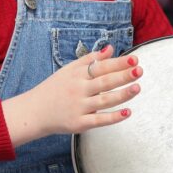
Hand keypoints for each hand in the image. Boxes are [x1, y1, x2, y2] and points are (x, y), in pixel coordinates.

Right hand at [2, 46, 141, 147]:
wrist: (33, 111)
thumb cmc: (54, 89)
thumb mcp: (69, 70)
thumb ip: (90, 59)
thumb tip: (110, 48)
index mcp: (77, 75)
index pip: (101, 67)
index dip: (118, 63)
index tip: (134, 60)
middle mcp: (78, 90)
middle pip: (104, 82)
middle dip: (123, 76)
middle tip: (139, 71)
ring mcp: (78, 107)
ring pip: (104, 100)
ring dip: (122, 95)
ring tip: (137, 88)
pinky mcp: (78, 123)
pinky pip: (98, 120)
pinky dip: (113, 117)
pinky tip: (127, 112)